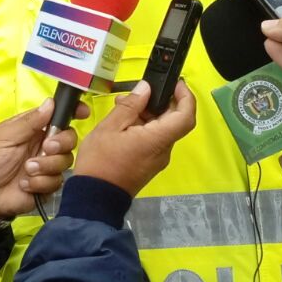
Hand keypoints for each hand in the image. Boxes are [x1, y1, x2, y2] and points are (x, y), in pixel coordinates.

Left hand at [0, 99, 87, 218]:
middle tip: (46, 148)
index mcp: (34, 128)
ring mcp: (48, 165)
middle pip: (70, 138)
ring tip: (27, 170)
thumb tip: (50, 102)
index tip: (83, 112)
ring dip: (46, 166)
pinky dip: (40, 183)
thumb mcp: (4, 136)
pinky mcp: (48, 184)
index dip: (73, 111)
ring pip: (66, 161)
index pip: (58, 116)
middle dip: (62, 142)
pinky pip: (57, 181)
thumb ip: (28, 121)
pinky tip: (25, 184)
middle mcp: (45, 145)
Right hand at [74, 81, 196, 196]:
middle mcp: (163, 150)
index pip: (186, 116)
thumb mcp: (109, 127)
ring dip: (149, 114)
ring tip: (124, 105)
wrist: (95, 197)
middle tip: (141, 91)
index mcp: (157, 139)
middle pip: (174, 121)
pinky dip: (143, 126)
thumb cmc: (101, 162)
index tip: (176, 83)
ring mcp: (157, 159)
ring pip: (162, 129)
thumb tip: (146, 88)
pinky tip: (124, 121)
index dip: (186, 96)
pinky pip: (153, 139)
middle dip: (161, 102)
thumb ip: (130, 106)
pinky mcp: (149, 163)